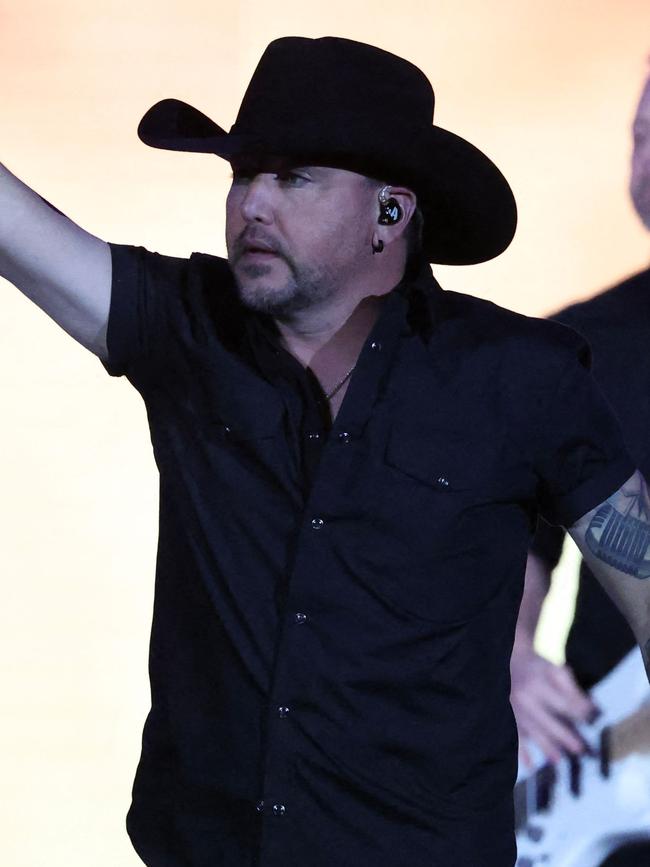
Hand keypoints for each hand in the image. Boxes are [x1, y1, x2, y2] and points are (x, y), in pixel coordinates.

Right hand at [510, 645, 597, 766]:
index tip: (592, 724)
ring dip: (546, 747)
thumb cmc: (538, 668)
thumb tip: (592, 709)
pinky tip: (530, 765)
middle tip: (580, 750)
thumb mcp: (556, 670)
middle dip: (565, 737)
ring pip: (532, 732)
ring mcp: (515, 709)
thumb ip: (572, 689)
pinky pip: (515, 736)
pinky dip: (521, 752)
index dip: (579, 715)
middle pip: (548, 721)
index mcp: (539, 684)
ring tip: (559, 761)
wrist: (511, 662)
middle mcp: (525, 698)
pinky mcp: (508, 717)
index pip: (563, 703)